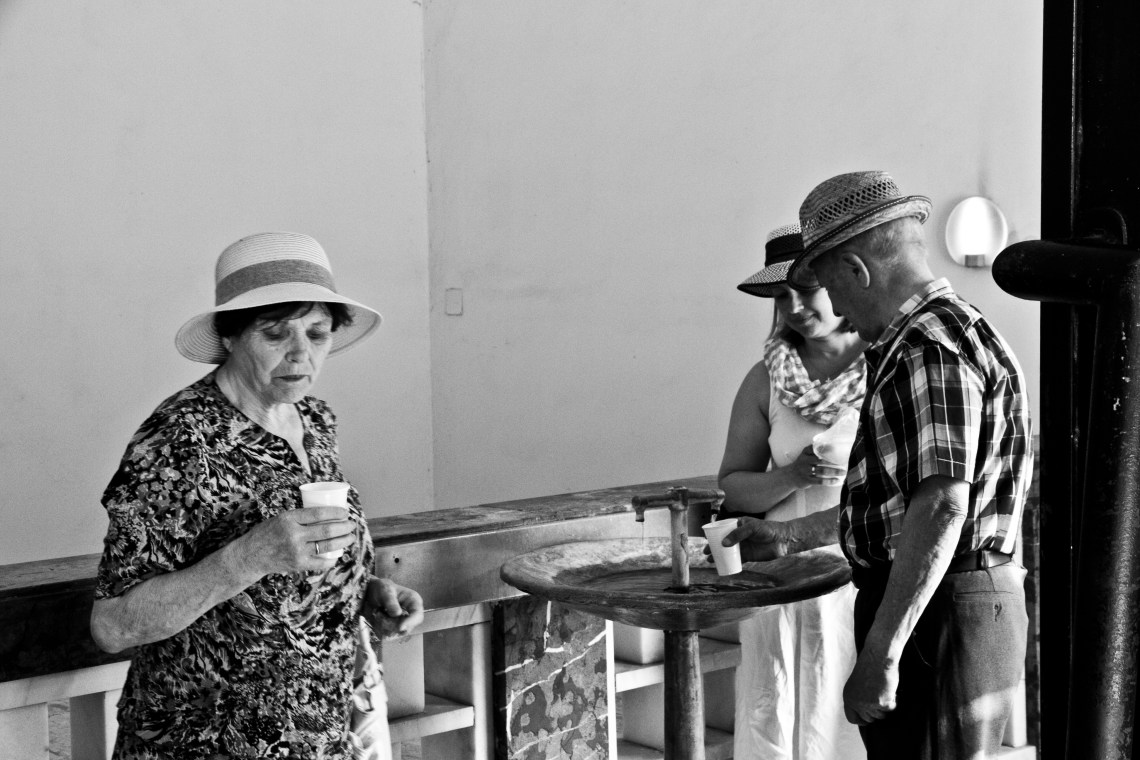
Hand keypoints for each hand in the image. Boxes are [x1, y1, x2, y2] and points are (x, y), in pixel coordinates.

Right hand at [237, 507, 356, 576]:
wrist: (251, 555)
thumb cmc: (267, 533)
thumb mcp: (281, 518)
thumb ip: (300, 517)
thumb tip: (327, 514)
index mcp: (289, 519)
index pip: (318, 513)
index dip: (336, 512)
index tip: (345, 512)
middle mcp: (294, 535)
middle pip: (327, 530)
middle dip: (345, 527)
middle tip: (352, 525)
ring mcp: (297, 551)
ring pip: (327, 546)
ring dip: (343, 541)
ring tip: (350, 537)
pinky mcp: (298, 565)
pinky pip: (321, 563)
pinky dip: (332, 559)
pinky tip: (338, 554)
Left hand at [363, 577, 424, 638]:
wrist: (373, 593)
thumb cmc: (382, 589)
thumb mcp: (385, 591)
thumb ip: (391, 601)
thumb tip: (397, 614)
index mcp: (413, 601)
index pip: (418, 615)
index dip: (410, 622)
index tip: (400, 627)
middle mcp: (411, 613)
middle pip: (406, 627)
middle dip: (391, 623)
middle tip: (379, 612)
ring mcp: (403, 622)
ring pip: (396, 632)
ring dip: (384, 624)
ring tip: (378, 612)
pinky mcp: (395, 628)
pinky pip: (389, 634)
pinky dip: (381, 627)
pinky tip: (378, 618)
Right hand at [704, 516, 793, 561]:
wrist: (783, 540)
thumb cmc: (768, 529)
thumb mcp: (751, 528)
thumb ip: (738, 534)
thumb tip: (723, 544)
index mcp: (738, 525)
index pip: (723, 528)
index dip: (713, 534)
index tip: (706, 539)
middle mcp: (739, 536)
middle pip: (723, 541)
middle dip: (713, 546)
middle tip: (705, 552)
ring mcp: (743, 546)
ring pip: (728, 552)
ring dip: (719, 556)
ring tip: (710, 561)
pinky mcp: (749, 556)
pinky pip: (736, 560)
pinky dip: (729, 563)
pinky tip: (723, 566)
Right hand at [788, 445, 845, 488]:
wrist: (790, 476)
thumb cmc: (803, 464)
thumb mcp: (806, 455)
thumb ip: (815, 450)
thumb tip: (833, 445)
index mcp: (805, 452)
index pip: (815, 448)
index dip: (825, 448)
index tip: (835, 448)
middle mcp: (805, 460)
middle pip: (821, 460)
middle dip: (833, 462)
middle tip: (844, 463)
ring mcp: (805, 471)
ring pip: (821, 470)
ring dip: (834, 471)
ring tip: (843, 472)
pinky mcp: (807, 480)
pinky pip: (819, 481)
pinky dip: (828, 481)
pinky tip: (836, 480)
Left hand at [842, 642, 898, 724]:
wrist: (878, 657)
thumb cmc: (870, 666)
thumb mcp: (858, 684)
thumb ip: (859, 698)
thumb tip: (867, 715)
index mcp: (848, 696)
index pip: (852, 718)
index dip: (862, 720)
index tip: (869, 720)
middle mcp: (856, 702)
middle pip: (869, 718)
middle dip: (877, 711)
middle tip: (881, 699)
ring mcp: (868, 704)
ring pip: (881, 715)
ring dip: (885, 705)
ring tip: (885, 689)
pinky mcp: (882, 703)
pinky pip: (891, 708)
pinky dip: (894, 700)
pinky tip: (890, 688)